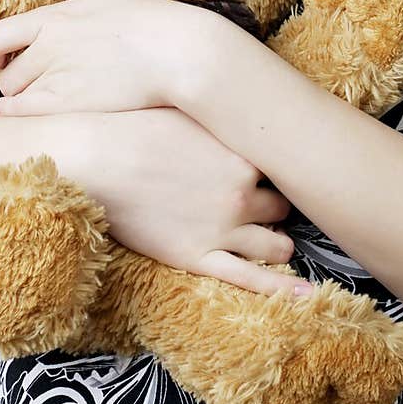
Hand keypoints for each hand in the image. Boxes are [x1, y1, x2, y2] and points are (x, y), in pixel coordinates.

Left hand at [0, 0, 204, 116]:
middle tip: (35, 86)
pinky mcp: (68, 106)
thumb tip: (60, 26)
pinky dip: (24, 117)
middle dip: (16, 82)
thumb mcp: (101, 7)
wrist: (177, 51)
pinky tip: (39, 118)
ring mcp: (55, 78)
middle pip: (6, 74)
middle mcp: (46, 47)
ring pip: (14, 97)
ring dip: (25, 101)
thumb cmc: (150, 28)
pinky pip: (24, 115)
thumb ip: (72, 20)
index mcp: (54, 18)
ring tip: (50, 102)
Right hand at [39, 106, 310, 298]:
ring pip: (277, 244)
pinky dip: (283, 290)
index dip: (277, 168)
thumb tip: (239, 106)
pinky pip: (252, 280)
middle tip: (266, 205)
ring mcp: (224, 229)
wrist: (95, 161)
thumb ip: (221, 117)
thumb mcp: (187, 110)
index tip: (276, 168)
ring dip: (278, 243)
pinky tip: (306, 297)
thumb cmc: (133, 128)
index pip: (284, 165)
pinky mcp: (199, 257)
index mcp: (243, 154)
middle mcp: (242, 193)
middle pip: (283, 205)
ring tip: (275, 243)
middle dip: (276, 206)